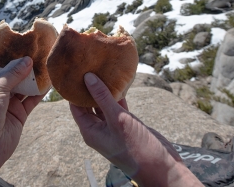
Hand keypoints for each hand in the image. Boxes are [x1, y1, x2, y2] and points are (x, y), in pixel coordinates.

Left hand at [0, 56, 45, 186]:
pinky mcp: (20, 114)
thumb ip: (13, 74)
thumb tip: (27, 60)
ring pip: (26, 86)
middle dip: (28, 64)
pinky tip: (51, 82)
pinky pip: (32, 100)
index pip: (2, 63)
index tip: (27, 41)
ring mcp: (10, 103)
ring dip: (36, 77)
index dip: (14, 53)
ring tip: (50, 63)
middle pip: (16, 73)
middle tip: (43, 50)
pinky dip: (41, 92)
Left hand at [70, 73, 201, 186]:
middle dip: (88, 87)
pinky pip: (118, 106)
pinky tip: (119, 81)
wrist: (160, 166)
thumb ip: (102, 98)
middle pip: (88, 104)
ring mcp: (113, 126)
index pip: (75, 107)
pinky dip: (118, 95)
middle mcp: (99, 128)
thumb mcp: (117, 120)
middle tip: (87, 66)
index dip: (73, 90)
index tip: (74, 72)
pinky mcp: (126, 124)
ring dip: (103, 89)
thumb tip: (87, 78)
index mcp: (90, 131)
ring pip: (104, 104)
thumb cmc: (136, 148)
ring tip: (101, 69)